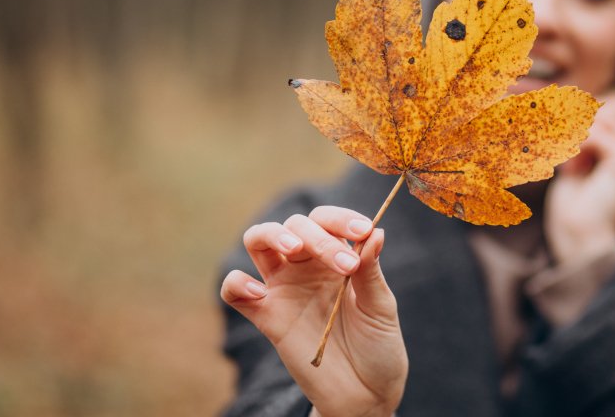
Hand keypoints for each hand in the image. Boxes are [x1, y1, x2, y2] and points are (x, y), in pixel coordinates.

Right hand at [220, 206, 407, 416]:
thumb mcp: (380, 307)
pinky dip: (237, 283)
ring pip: (258, 240)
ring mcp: (284, 289)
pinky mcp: (266, 317)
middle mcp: (306, 266)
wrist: (364, 394)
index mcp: (337, 256)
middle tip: (344, 265)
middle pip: (294, 225)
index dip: (340, 219)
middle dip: (317, 236)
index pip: (327, 221)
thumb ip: (371, 270)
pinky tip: (260, 293)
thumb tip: (375, 230)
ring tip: (293, 249)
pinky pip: (234, 291)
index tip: (361, 231)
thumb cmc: (378, 346)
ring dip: (271, 235)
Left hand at [544, 93, 614, 265]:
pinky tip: (570, 164)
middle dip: (588, 115)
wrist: (579, 240)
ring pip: (609, 116)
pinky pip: (599, 133)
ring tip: (566, 157)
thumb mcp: (579, 165)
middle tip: (566, 141)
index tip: (572, 128)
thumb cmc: (574, 208)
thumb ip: (586, 138)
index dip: (599, 106)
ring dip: (579, 131)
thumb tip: (578, 104)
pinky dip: (577, 142)